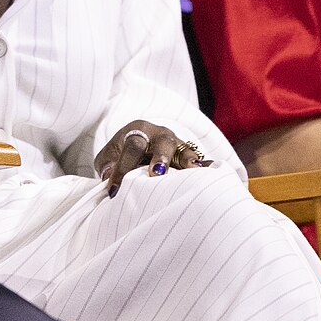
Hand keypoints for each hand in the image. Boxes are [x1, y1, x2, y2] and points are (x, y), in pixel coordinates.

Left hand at [92, 120, 211, 198]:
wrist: (137, 146)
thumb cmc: (119, 156)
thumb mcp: (107, 158)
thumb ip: (107, 167)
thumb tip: (111, 180)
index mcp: (138, 130)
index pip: (132, 146)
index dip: (122, 168)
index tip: (114, 190)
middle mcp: (160, 134)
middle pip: (163, 142)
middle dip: (160, 158)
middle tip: (156, 174)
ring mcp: (177, 145)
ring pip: (185, 150)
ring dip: (188, 161)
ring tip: (194, 171)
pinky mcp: (188, 158)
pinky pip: (199, 162)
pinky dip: (206, 167)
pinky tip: (213, 174)